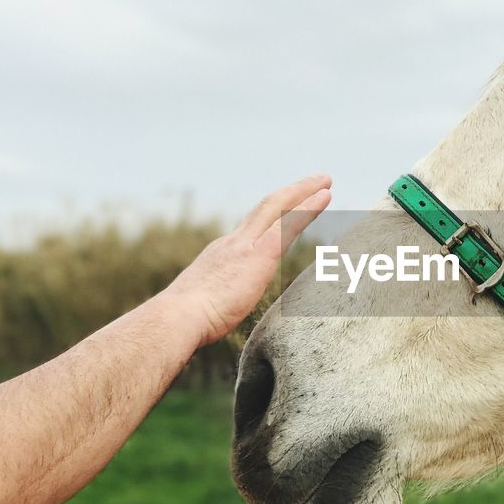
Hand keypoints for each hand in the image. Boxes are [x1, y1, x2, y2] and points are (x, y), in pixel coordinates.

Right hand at [162, 174, 331, 345]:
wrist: (178, 317)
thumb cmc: (187, 321)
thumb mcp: (204, 304)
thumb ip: (216, 300)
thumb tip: (215, 312)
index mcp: (222, 254)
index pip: (252, 229)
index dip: (271, 215)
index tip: (286, 207)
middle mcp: (234, 242)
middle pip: (266, 208)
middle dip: (291, 193)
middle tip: (315, 181)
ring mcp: (246, 246)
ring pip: (279, 208)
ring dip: (303, 193)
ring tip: (325, 182)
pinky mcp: (259, 255)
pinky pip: (288, 224)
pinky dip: (307, 208)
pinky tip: (324, 197)